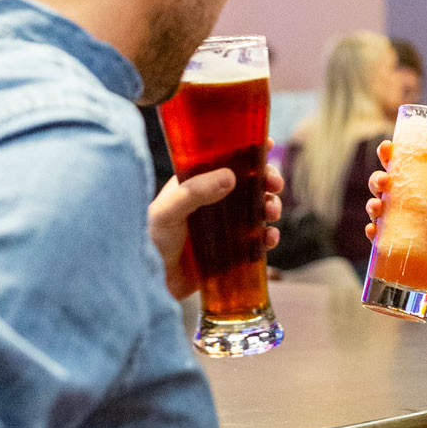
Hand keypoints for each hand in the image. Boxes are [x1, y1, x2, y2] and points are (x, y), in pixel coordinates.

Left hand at [149, 155, 282, 299]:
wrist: (153, 283)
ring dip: (271, 206)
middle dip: (267, 179)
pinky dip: (268, 237)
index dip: (248, 151)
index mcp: (197, 183)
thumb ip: (194, 192)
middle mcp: (214, 200)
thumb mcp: (167, 211)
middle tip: (275, 184)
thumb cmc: (151, 241)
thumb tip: (230, 177)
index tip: (267, 144)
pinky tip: (269, 239)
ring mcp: (225, 225)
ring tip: (272, 212)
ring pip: (258, 209)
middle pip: (250, 182)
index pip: (226, 159)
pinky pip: (257, 240)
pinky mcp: (233, 250)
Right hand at [365, 140, 426, 296]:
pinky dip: (372, 232)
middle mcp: (401, 201)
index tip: (387, 147)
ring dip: (372, 204)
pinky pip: (375, 236)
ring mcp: (393, 222)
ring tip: (378, 207)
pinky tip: (374, 231)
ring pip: (375, 207)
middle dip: (377, 178)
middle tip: (384, 180)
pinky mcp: (389, 244)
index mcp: (417, 187)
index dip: (389, 153)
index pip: (400, 164)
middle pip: (382, 183)